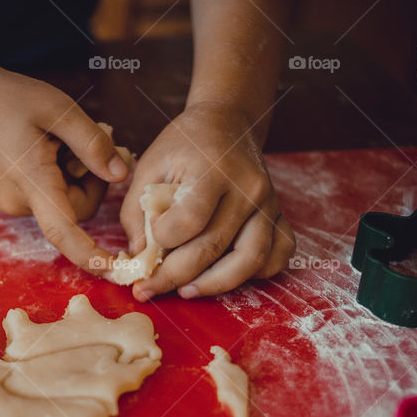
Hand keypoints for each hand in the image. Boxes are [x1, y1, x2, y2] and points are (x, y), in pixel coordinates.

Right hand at [0, 64, 130, 272]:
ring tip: (70, 133)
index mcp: (30, 182)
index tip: (115, 270)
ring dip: (80, 172)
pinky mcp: (11, 193)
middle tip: (108, 136)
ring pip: (67, 200)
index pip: (64, 231)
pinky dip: (63, 172)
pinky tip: (55, 142)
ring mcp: (12, 200)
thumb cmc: (8, 97)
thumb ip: (93, 144)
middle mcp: (18, 201)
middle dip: (96, 178)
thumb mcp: (59, 110)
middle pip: (79, 208)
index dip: (91, 255)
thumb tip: (121, 175)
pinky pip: (51, 193)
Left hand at [120, 101, 294, 300]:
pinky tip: (225, 275)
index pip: (190, 219)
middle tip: (148, 289)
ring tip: (185, 291)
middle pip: (214, 247)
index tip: (146, 244)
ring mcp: (269, 204)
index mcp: (213, 169)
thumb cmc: (184, 146)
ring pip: (251, 261)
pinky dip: (254, 275)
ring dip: (214, 285)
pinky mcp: (280, 216)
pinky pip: (277, 257)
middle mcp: (248, 188)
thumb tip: (138, 257)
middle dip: (175, 277)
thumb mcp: (150, 166)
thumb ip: (137, 211)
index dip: (163, 240)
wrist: (228, 124)